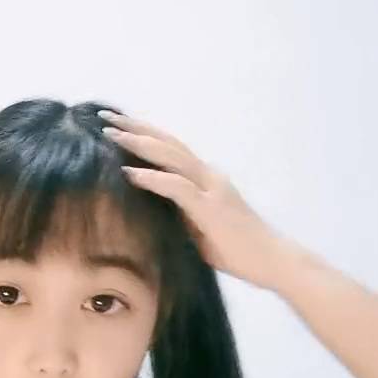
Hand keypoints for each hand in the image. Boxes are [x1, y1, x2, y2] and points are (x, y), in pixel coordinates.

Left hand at [98, 108, 278, 287]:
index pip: (171, 149)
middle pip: (167, 142)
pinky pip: (177, 187)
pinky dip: (152, 177)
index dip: (144, 134)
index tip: (116, 125)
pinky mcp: (212, 208)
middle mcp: (208, 176)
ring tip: (111, 134)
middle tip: (105, 115)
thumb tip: (153, 213)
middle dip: (135, 127)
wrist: (272, 262)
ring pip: (171, 156)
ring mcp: (211, 189)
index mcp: (206, 179)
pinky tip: (129, 172)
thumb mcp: (201, 229)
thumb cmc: (239, 251)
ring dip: (139, 143)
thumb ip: (181, 214)